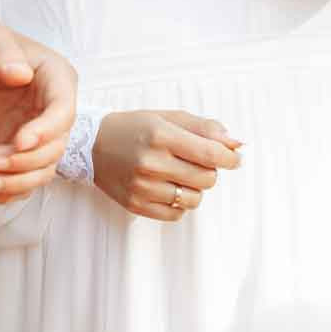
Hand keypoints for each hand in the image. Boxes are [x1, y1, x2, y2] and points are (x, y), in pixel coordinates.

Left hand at [0, 10, 77, 203]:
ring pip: (41, 169)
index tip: (19, 141)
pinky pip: (22, 179)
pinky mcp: (18, 152)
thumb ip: (5, 55)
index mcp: (56, 79)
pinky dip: (7, 191)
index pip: (63, 111)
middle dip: (25, 161)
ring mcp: (37, 134)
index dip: (46, 130)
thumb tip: (20, 74)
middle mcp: (53, 111)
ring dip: (15, 182)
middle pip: (55, 147)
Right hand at [91, 110, 241, 221]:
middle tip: (198, 162)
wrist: (93, 145)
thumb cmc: (135, 128)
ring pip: (194, 199)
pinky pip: (176, 214)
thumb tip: (237, 143)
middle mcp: (151, 162)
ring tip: (181, 175)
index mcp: (161, 135)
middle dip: (210, 170)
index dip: (230, 157)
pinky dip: (180, 203)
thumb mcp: (169, 118)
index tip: (234, 158)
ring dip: (195, 188)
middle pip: (207, 178)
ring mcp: (142, 187)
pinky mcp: (136, 205)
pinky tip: (169, 187)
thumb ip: (205, 128)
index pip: (211, 153)